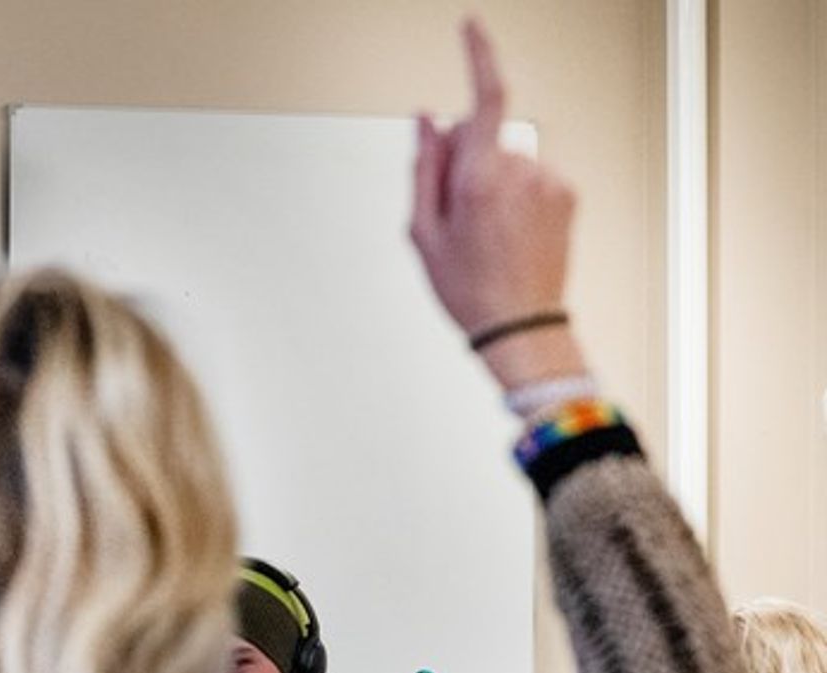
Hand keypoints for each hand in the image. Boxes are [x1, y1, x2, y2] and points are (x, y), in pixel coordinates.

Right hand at [409, 19, 585, 385]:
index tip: (471, 27)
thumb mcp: (422, 230)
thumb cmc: (467, 287)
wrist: (521, 325)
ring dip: (493, 183)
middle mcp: (521, 172)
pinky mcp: (567, 192)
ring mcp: (549, 181)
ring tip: (488, 233)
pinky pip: (532, 176)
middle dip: (466, 162)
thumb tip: (427, 120)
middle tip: (458, 217)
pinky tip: (511, 232)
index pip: (485, 97)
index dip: (478, 55)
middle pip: (484, 138)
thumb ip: (424, 166)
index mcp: (480, 179)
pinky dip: (518, 195)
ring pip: (509, 159)